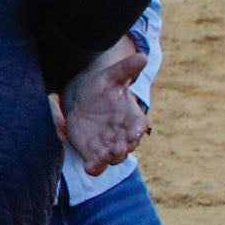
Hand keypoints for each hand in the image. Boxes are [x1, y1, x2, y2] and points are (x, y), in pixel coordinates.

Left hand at [57, 41, 149, 168]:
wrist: (82, 101)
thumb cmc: (102, 88)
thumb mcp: (111, 76)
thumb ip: (125, 69)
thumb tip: (141, 56)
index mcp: (131, 117)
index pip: (139, 125)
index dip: (138, 130)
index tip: (135, 132)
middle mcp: (123, 134)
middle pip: (128, 145)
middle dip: (124, 147)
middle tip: (119, 148)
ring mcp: (109, 145)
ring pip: (114, 156)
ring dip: (110, 158)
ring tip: (104, 158)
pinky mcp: (94, 153)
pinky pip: (97, 163)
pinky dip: (95, 167)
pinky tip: (90, 167)